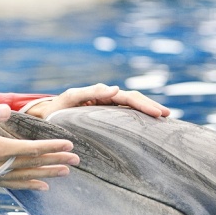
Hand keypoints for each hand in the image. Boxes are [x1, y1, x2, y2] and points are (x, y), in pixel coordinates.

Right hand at [0, 104, 78, 190]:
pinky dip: (31, 185)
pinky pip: (16, 184)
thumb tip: (6, 110)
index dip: (50, 146)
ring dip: (48, 173)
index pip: (30, 148)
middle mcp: (0, 164)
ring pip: (28, 175)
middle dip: (56, 160)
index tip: (68, 144)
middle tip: (77, 160)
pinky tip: (43, 187)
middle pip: (34, 163)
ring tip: (67, 172)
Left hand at [26, 83, 169, 119]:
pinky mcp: (106, 117)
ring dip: (148, 111)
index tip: (158, 113)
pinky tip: (150, 126)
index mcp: (102, 93)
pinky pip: (126, 116)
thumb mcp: (71, 98)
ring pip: (132, 108)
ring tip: (165, 119)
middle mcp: (108, 98)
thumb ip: (91, 93)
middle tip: (168, 116)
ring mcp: (108, 108)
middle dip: (151, 106)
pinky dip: (139, 119)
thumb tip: (115, 88)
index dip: (143, 104)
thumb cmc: (58, 107)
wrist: (48, 114)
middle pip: (134, 100)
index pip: (127, 97)